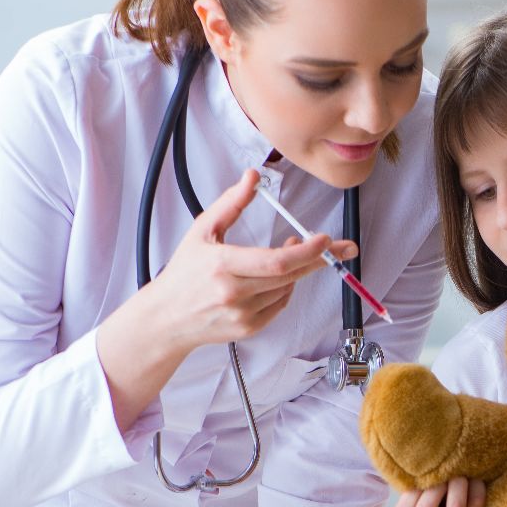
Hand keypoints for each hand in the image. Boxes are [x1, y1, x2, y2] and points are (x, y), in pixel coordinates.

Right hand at [146, 168, 354, 354]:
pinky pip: (280, 305)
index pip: (275, 262)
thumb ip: (231, 203)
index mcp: (222, 266)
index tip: (326, 239)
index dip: (307, 252)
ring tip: (293, 253)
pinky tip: (276, 277)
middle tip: (340, 247)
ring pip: (287, 289)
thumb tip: (253, 177)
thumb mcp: (203, 231)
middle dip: (318, 259)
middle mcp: (234, 293)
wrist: (166, 317)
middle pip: (289, 276)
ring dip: (298, 271)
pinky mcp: (249, 328)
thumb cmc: (184, 272)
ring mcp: (243, 314)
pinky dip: (285, 288)